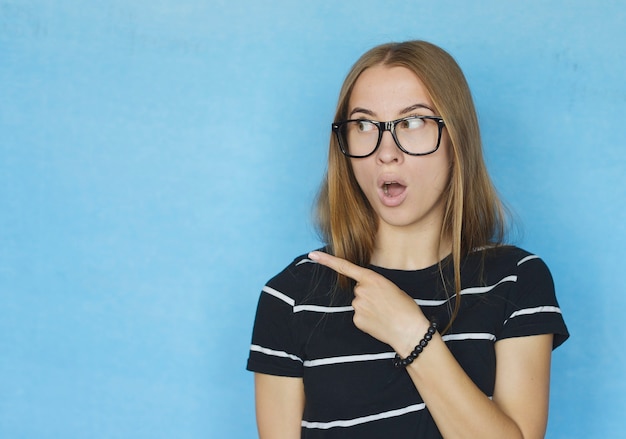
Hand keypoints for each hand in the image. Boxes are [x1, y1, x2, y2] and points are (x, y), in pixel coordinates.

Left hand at [308, 251, 427, 354]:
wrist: (409, 330)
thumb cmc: (405, 307)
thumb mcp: (391, 287)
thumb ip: (373, 285)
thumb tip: (363, 292)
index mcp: (372, 278)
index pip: (345, 267)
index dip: (327, 260)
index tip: (313, 255)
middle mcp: (361, 291)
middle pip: (358, 289)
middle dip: (367, 294)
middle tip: (384, 303)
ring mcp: (357, 306)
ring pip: (358, 303)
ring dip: (368, 307)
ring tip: (384, 313)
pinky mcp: (357, 320)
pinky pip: (359, 316)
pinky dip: (367, 318)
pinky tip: (379, 322)